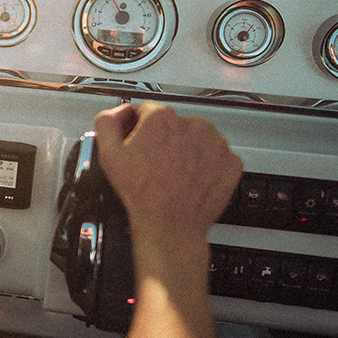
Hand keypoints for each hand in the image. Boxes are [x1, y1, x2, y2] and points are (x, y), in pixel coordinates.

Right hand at [94, 102, 241, 257]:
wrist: (170, 226)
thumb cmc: (142, 195)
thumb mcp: (108, 155)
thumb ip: (107, 121)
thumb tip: (121, 111)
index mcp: (162, 118)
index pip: (148, 111)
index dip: (140, 129)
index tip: (141, 146)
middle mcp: (192, 125)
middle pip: (174, 123)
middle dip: (165, 139)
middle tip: (156, 164)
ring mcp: (215, 143)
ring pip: (197, 137)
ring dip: (187, 149)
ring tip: (174, 172)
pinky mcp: (230, 161)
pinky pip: (216, 155)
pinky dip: (207, 164)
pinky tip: (191, 178)